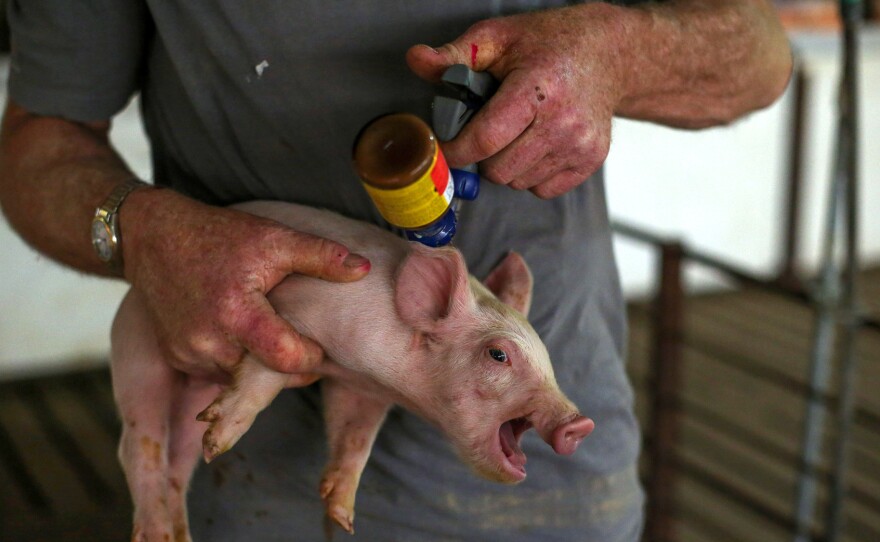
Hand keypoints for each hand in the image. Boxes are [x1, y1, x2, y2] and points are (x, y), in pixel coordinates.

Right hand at [119, 189, 370, 378]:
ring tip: (274, 337)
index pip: (288, 359)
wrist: (153, 237)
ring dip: (261, 366)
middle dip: (289, 364)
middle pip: (266, 375)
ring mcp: (189, 353)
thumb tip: (364, 269)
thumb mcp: (274, 238)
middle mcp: (209, 341)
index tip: (319, 342)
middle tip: (302, 341)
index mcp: (237, 313)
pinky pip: (219, 374)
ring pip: (242, 379)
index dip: (312, 355)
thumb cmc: (220, 236)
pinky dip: (236, 362)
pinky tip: (246, 338)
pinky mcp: (178, 358)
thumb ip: (321, 256)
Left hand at [407, 4, 627, 198]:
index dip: (456, 150)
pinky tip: (535, 145)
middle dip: (482, 157)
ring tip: (515, 135)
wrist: (609, 54)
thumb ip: (454, 54)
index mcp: (536, 88)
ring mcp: (580, 145)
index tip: (445, 148)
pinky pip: (542, 189)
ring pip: (518, 182)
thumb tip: (416, 59)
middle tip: (487, 133)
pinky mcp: (590, 160)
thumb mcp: (499, 37)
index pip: (485, 139)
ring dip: (506, 166)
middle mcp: (563, 121)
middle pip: (498, 170)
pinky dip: (530, 174)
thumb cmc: (550, 43)